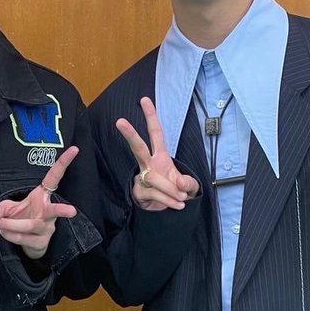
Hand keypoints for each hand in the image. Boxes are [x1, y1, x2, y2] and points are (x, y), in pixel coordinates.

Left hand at [0, 146, 79, 259]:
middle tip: (72, 211)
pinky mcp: (42, 242)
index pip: (55, 177)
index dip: (64, 163)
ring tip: (0, 223)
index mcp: (43, 196)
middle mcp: (48, 212)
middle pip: (56, 210)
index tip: (74, 149)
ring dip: (13, 224)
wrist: (28, 242)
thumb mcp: (8, 209)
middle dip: (62, 210)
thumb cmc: (22, 218)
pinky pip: (25, 238)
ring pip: (31, 225)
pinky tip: (5, 232)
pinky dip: (11, 234)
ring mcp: (47, 228)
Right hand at [116, 96, 199, 210]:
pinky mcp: (139, 192)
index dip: (151, 117)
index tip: (144, 100)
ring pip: (154, 179)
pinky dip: (169, 200)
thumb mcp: (190, 186)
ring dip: (171, 189)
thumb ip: (189, 183)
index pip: (155, 133)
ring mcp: (142, 178)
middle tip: (120, 121)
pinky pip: (156, 195)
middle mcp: (149, 164)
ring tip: (182, 197)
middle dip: (130, 134)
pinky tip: (178, 204)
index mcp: (160, 156)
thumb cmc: (177, 191)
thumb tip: (180, 183)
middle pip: (138, 147)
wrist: (168, 210)